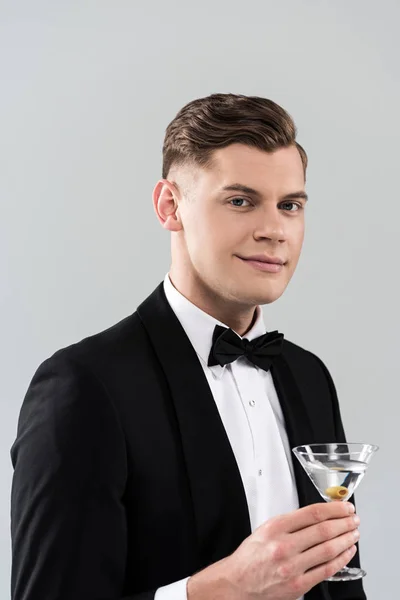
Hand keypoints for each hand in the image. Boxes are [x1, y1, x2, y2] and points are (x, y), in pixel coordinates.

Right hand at [187, 502, 359, 599]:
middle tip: (354, 518)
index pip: (312, 513)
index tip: (344, 507)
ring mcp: (292, 567)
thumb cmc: (252, 556)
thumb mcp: (266, 528)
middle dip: (344, 523)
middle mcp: (284, 546)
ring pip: (328, 549)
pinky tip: (347, 552)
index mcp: (275, 528)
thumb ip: (291, 522)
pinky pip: (326, 570)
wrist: (238, 582)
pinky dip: (341, 559)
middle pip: (323, 530)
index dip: (334, 509)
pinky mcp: (298, 585)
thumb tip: (319, 515)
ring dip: (346, 539)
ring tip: (353, 533)